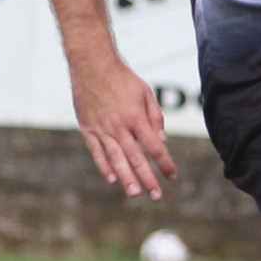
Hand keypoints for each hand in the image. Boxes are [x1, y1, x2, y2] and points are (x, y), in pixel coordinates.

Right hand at [69, 56, 175, 196]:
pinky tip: (111, 179)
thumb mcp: (145, 93)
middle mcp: (119, 127)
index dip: (165, 163)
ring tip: (135, 194)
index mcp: (136, 118)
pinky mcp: (88, 128)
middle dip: (148, 179)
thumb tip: (161, 141)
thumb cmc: (122, 78)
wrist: (92, 64)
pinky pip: (96, 152)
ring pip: (116, 159)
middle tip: (156, 196)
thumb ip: (155, 118)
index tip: (172, 175)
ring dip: (127, 178)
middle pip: (136, 159)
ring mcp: (102, 129)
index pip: (155, 147)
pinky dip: (104, 166)